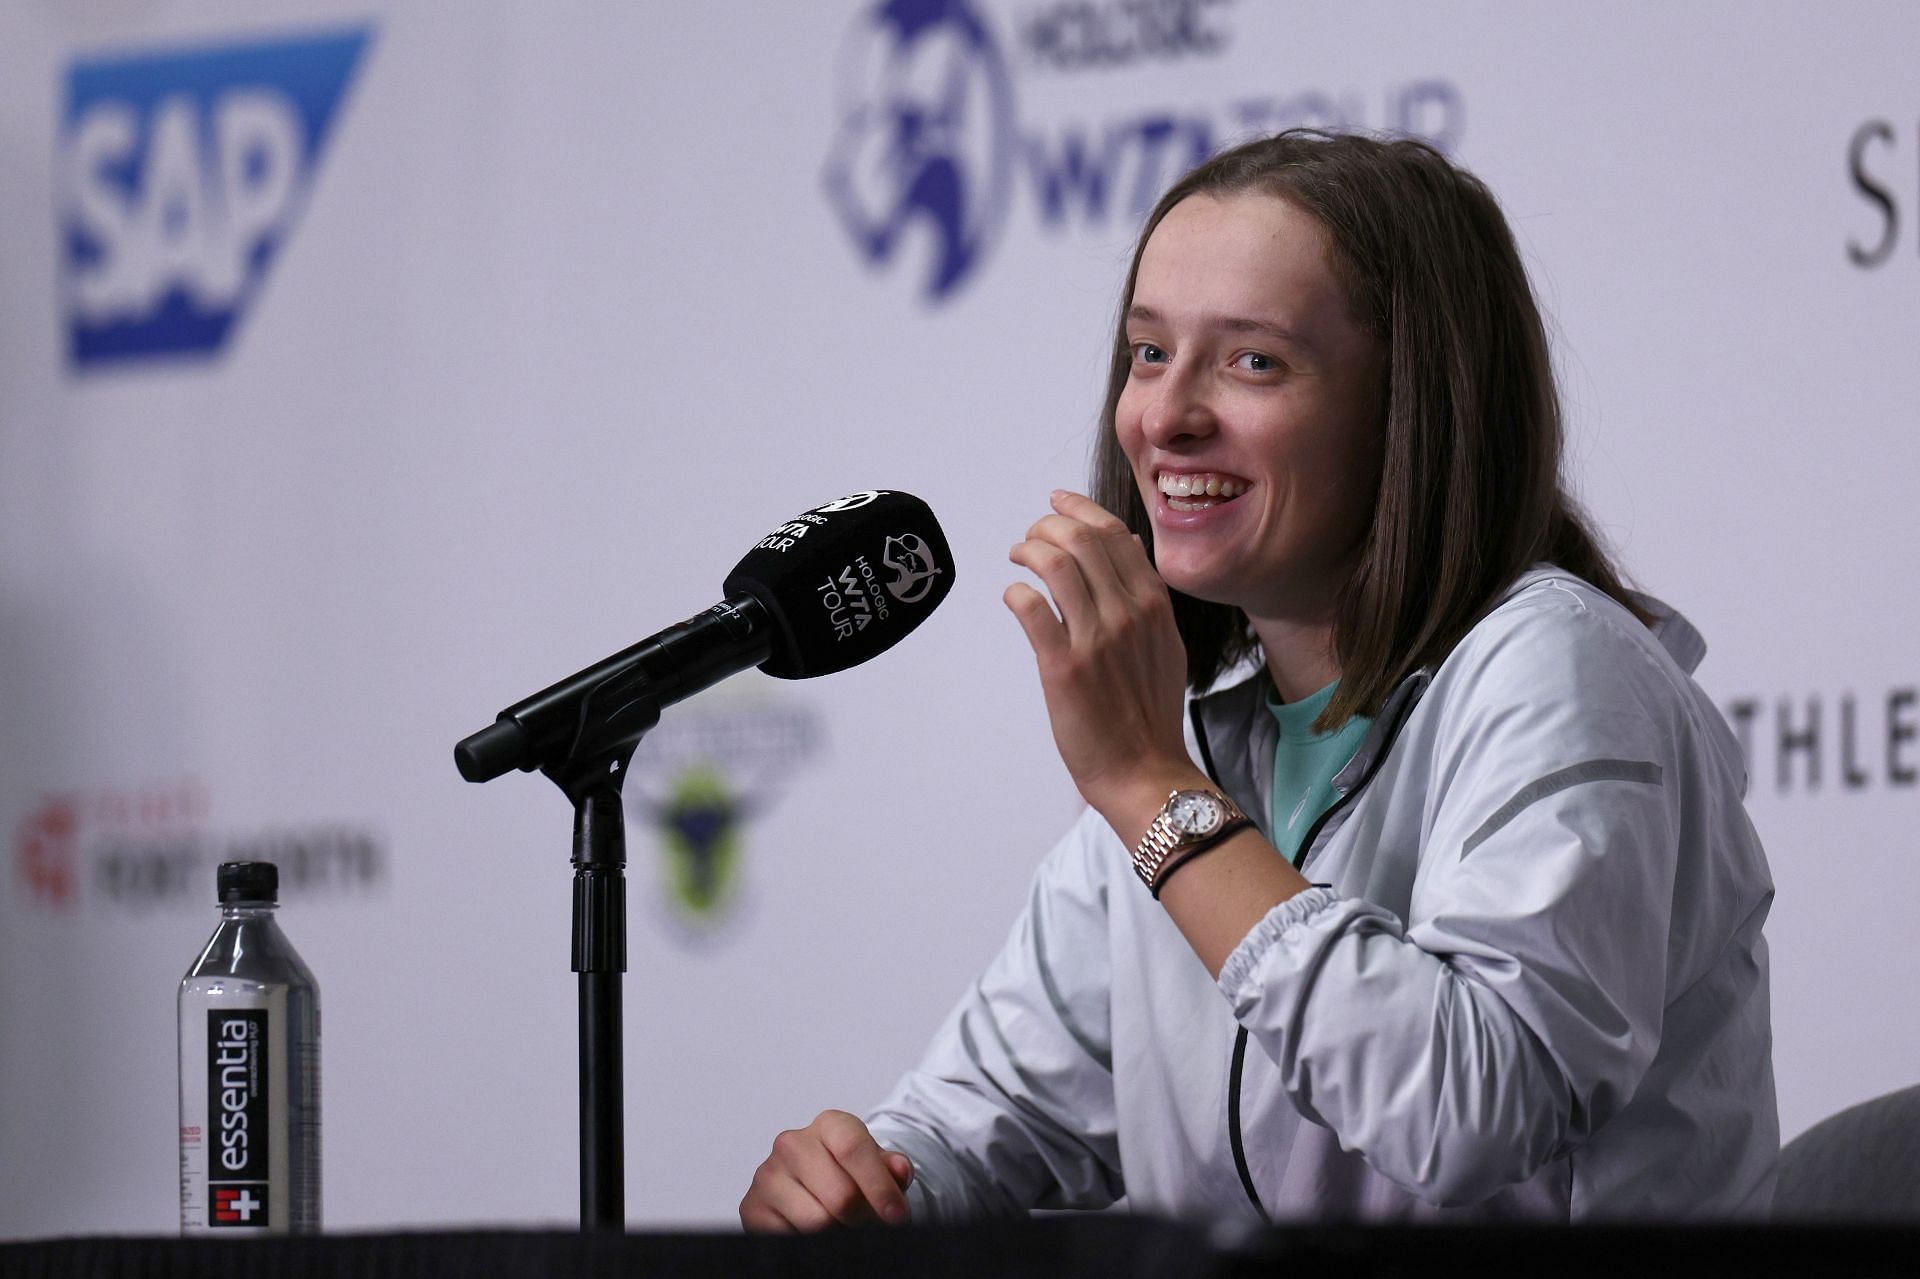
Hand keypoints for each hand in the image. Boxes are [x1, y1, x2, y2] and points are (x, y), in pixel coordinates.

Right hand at [739, 1109, 913, 1231]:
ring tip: (844, 1227)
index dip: (879, 1187)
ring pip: (817, 1222)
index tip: (897, 1216)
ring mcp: (767, 1175)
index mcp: (828, 1124)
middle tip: (871, 1226)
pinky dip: (811, 1242)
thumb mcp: (880, 1166)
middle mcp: (792, 1144)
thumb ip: (894, 1168)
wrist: (815, 1187)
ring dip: (839, 1233)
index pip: (853, 1149)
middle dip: (863, 1219)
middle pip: (840, 1196)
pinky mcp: (751, 1207)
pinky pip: (791, 1238)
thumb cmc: (851, 1173)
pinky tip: (815, 1230)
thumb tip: (899, 1170)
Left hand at [1004, 490, 1195, 821]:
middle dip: (1048, 525)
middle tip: (1031, 536)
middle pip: (1082, 539)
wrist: (1144, 770)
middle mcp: (1128, 613)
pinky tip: (1013, 597)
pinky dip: (1016, 593)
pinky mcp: (1064, 666)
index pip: (1114, 534)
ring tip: (1018, 557)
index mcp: (1153, 604)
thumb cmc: (1150, 712)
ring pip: (1056, 565)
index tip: (1057, 501)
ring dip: (1029, 550)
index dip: (1079, 508)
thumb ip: (1147, 594)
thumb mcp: (1165, 643)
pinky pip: (1033, 609)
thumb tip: (1130, 544)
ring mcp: (1096, 638)